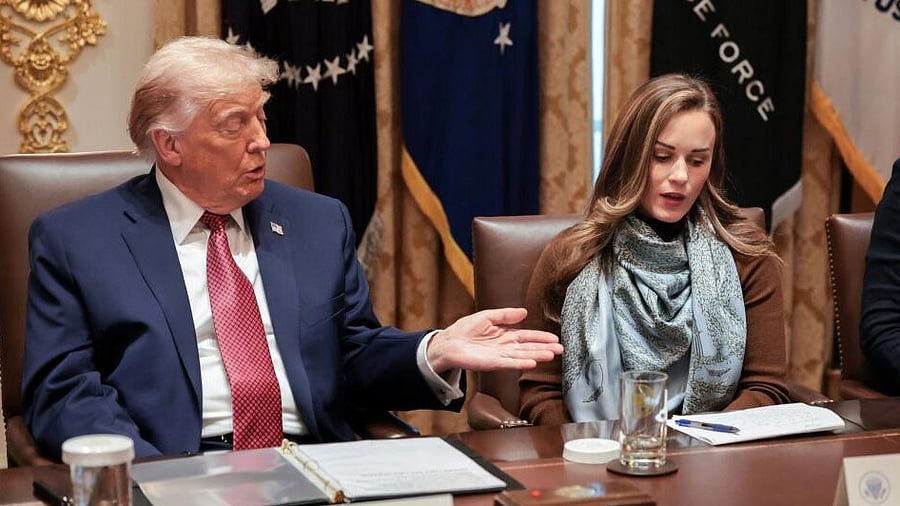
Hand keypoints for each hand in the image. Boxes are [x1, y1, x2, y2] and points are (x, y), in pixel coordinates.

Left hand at [426, 308, 562, 373]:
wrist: (449, 343)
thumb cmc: (466, 329)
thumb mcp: (487, 316)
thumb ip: (506, 314)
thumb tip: (525, 312)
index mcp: (505, 334)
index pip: (527, 336)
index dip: (541, 337)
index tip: (555, 339)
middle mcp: (505, 346)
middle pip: (528, 347)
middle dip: (544, 348)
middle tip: (561, 349)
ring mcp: (500, 356)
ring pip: (522, 356)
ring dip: (537, 355)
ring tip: (551, 355)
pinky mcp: (492, 363)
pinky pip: (509, 363)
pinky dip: (521, 363)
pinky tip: (532, 363)